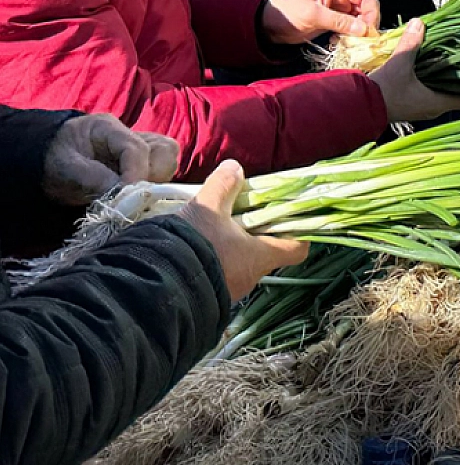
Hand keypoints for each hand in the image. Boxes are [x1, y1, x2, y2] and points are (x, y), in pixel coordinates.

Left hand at [41, 114, 177, 205]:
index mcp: (108, 128)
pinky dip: (157, 185)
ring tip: (136, 198)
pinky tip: (139, 197)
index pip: (136, 148)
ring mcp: (142, 147)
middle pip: (164, 151)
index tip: (129, 199)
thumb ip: (93, 178)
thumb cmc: (54, 163)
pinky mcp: (146, 163)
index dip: (136, 174)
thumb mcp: (65, 170)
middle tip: (133, 199)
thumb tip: (124, 196)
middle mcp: (132, 134)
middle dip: (153, 177)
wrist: (49, 165)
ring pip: (168, 161)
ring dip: (158, 182)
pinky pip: (164, 171)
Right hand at [174, 161, 307, 301]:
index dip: (298, 232)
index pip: (296, 249)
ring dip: (233, 246)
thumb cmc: (193, 245)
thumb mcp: (208, 207)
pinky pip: (220, 274)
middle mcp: (251, 277)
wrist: (157, 285)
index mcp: (261, 256)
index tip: (289, 217)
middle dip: (257, 233)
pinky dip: (215, 259)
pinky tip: (197, 245)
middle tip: (243, 213)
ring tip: (214, 227)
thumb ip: (224, 186)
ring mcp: (230, 289)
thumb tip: (235, 168)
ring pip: (241, 264)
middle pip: (267, 252)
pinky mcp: (208, 295)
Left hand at [262, 0, 380, 44]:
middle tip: (363, 40)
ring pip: (360, 18)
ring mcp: (338, 7)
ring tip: (351, 42)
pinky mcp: (334, 19)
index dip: (371, 12)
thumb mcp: (313, 15)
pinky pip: (351, 27)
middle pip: (366, 7)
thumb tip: (364, 30)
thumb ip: (339, 21)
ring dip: (359, 31)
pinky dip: (351, 35)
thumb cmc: (287, 12)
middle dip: (367, 24)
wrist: (267, 23)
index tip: (369, 31)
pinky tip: (341, 42)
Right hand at [369, 20, 459, 121]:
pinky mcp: (412, 107)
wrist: (358, 106)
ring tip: (449, 61)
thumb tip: (420, 22)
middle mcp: (434, 110)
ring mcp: (422, 110)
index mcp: (437, 102)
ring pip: (441, 94)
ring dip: (445, 80)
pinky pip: (429, 95)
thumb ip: (412, 43)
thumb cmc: (384, 89)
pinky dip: (432, 84)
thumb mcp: (399, 63)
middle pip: (456, 95)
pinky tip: (429, 69)